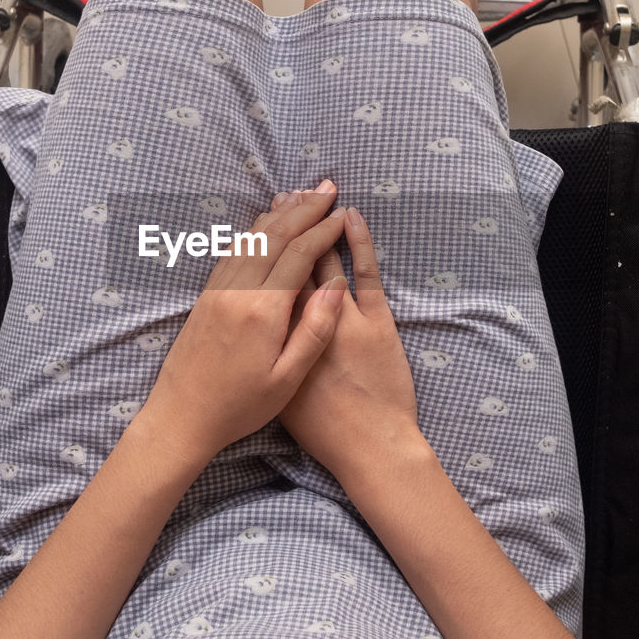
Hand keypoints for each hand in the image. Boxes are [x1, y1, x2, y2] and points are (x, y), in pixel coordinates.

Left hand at [134, 182, 348, 464]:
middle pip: (274, 235)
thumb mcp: (287, 379)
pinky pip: (234, 250)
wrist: (181, 416)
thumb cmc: (238, 406)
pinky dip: (256, 230)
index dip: (322, 230)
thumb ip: (314, 331)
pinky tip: (266, 225)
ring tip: (301, 196)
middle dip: (304, 209)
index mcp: (262, 310)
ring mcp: (217, 290)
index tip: (342, 214)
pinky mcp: (206, 296)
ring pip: (251, 238)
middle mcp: (237, 291)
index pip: (298, 254)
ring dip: (279, 214)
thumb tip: (337, 288)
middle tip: (328, 188)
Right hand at [277, 201, 423, 483]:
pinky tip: (351, 218)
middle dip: (289, 223)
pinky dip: (359, 244)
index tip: (263, 218)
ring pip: (326, 260)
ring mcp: (345, 317)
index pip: (269, 277)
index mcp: (280, 332)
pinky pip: (367, 274)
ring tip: (312, 196)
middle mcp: (309, 317)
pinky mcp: (377, 321)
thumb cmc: (321, 427)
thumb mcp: (279, 384)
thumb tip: (261, 310)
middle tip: (286, 192)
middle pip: (294, 259)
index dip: (266, 244)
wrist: (367, 446)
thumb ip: (272, 343)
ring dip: (317, 225)